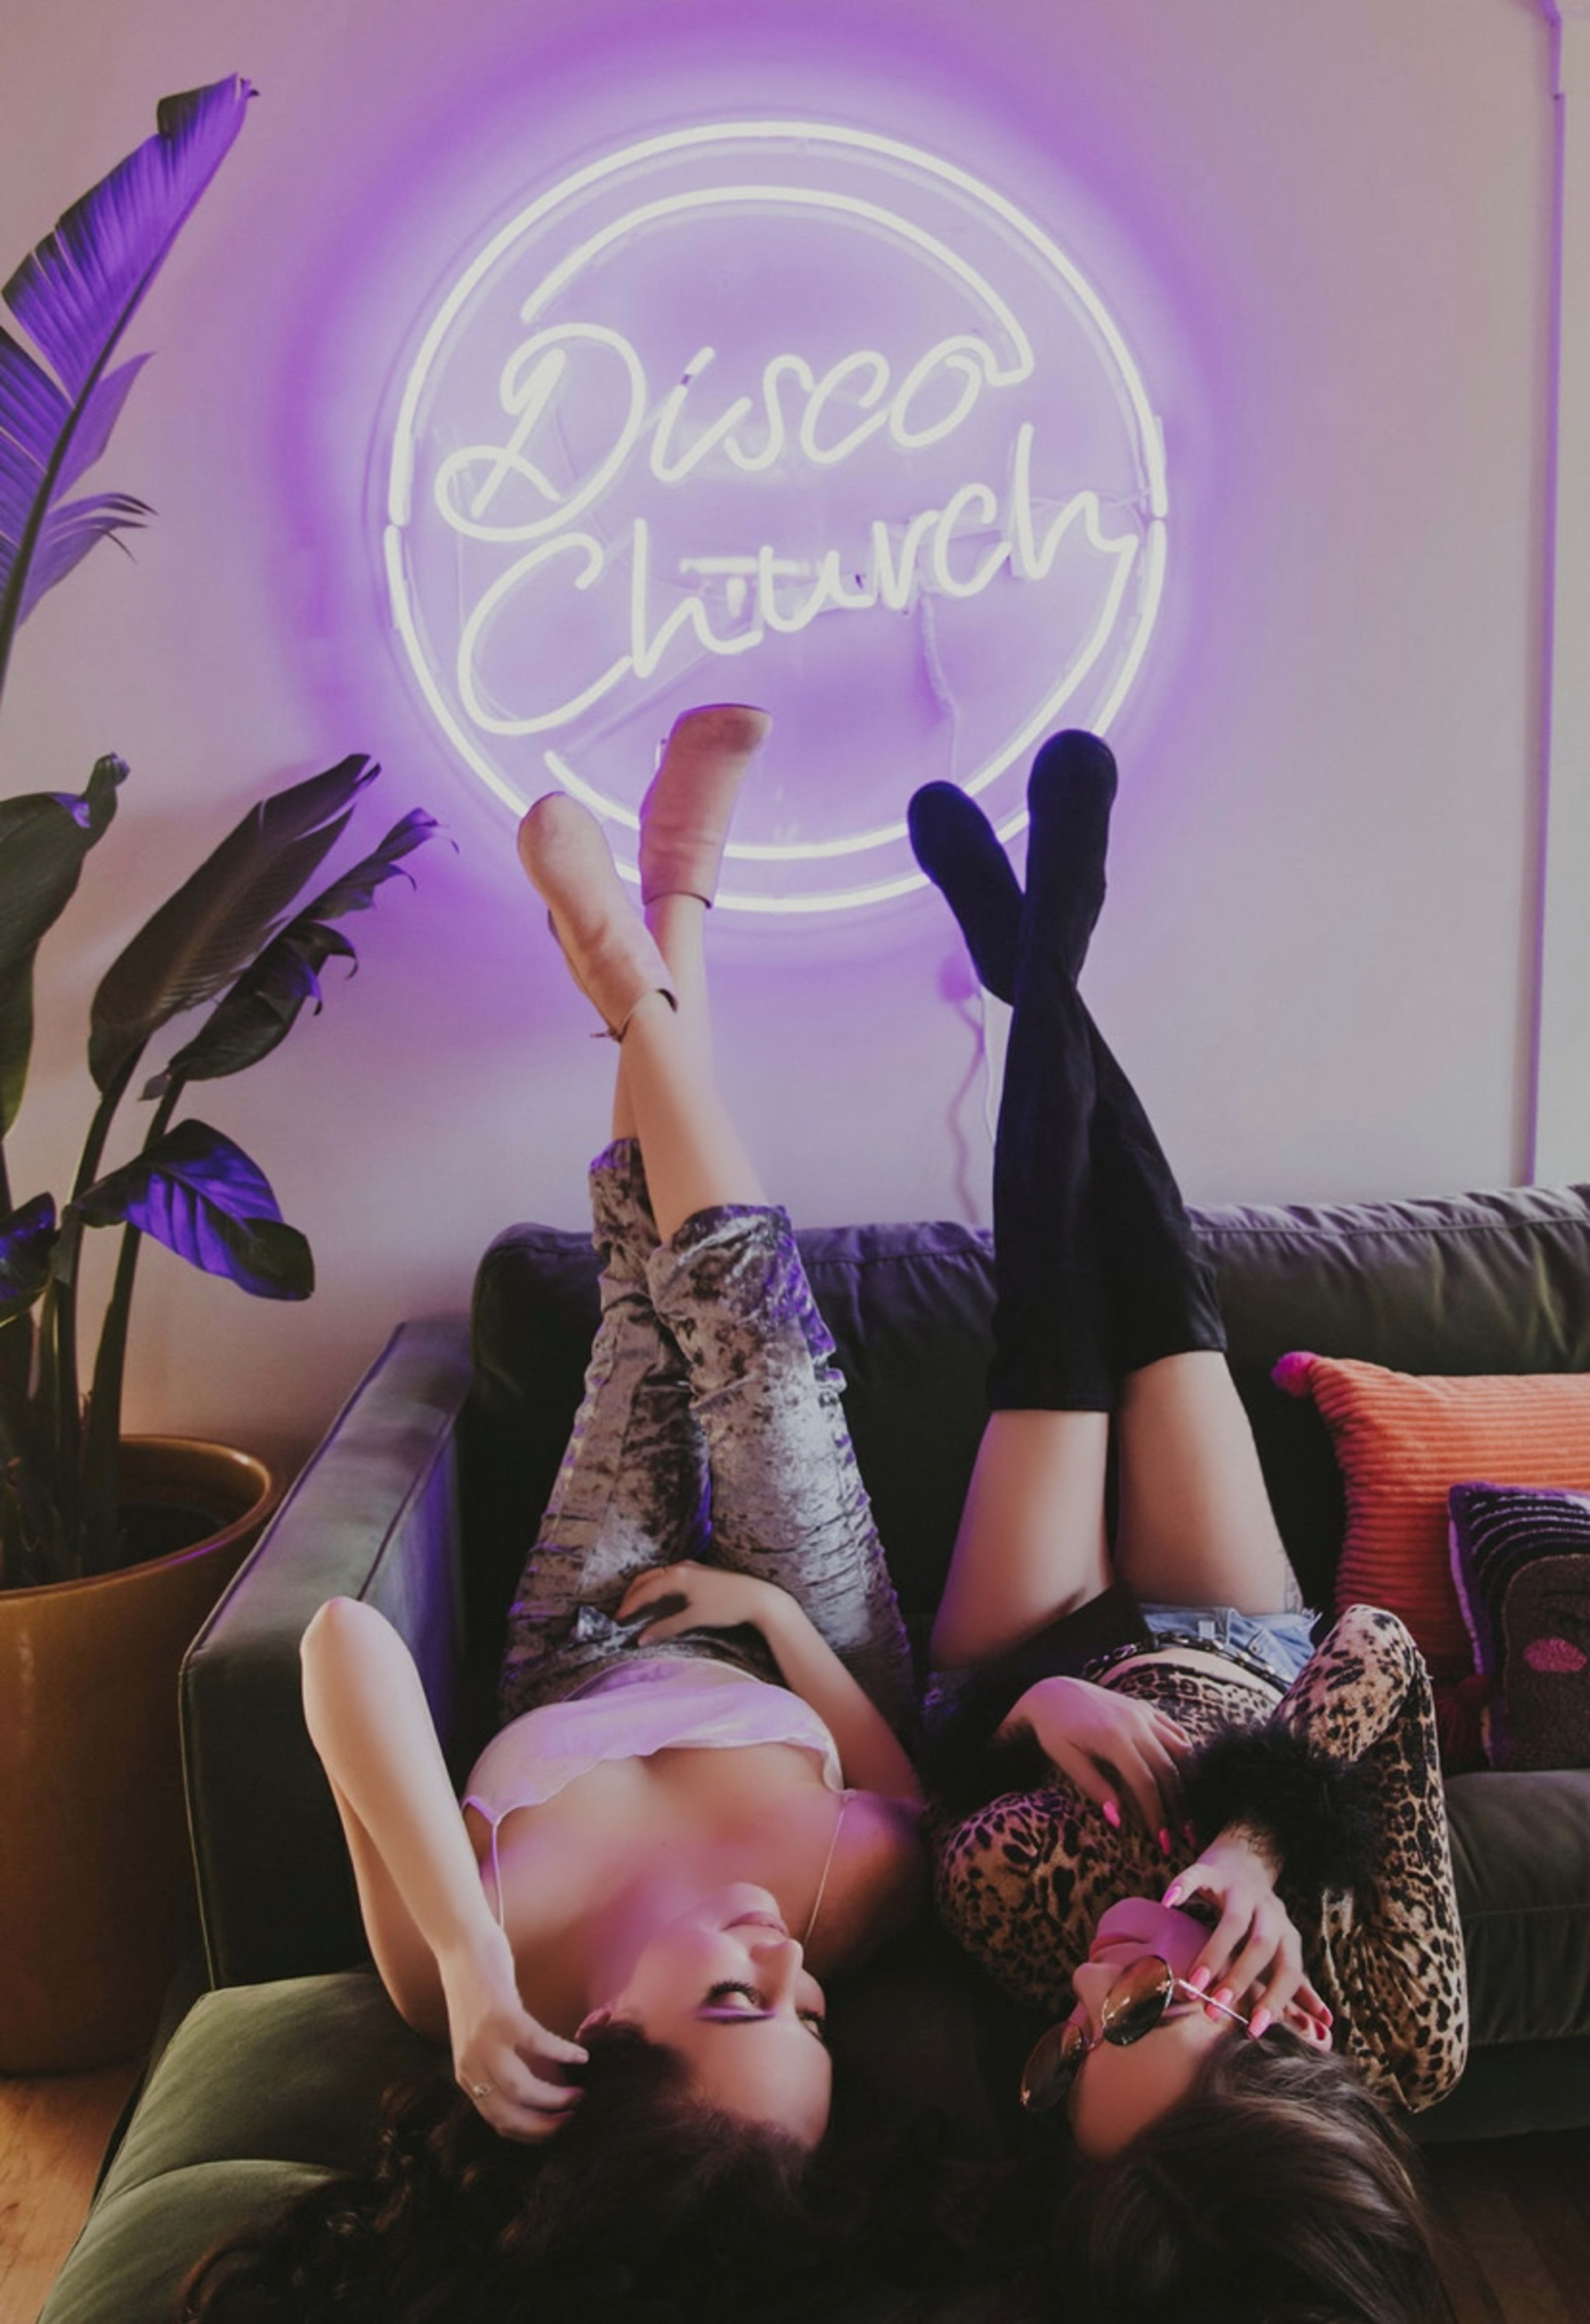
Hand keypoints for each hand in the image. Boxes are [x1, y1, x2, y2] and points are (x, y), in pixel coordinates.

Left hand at [439, 1923, 587, 2141]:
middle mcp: (471, 2065)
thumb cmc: (478, 1992)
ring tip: (579, 2095)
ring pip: (521, 2088)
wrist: (460, 1948)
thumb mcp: (483, 2039)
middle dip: (546, 2125)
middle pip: (509, 2113)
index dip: (532, 2133)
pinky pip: (537, 2043)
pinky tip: (581, 2055)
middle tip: (574, 2120)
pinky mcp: (502, 2016)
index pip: (499, 2121)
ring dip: (554, 2098)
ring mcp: (485, 2042)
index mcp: (467, 2074)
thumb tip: (545, 2087)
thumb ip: (504, 2063)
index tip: (559, 2131)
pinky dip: (562, 2052)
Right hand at [616, 1560, 784, 1641]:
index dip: (630, 1604)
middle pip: (648, 1578)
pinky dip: (657, 1587)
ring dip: (644, 1589)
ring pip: (658, 1576)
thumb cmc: (728, 1606)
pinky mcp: (698, 1573)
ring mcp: (691, 1568)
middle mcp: (682, 1567)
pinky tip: (657, 1600)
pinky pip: (669, 1577)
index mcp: (678, 1575)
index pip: (646, 1590)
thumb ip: (667, 1627)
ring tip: (635, 1606)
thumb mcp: (695, 1618)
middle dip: (633, 1594)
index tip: (618, 1618)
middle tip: (622, 1612)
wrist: (758, 1597)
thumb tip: (642, 1638)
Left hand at [1001, 1675, 1189, 1849]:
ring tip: (1188, 1811)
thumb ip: (1093, 1786)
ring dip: (1187, 1782)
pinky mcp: (1146, 1709)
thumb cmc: (1054, 1729)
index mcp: (1113, 1737)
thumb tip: (1118, 1820)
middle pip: (1168, 1770)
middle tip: (1185, 1837)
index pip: (1144, 1782)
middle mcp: (1135, 1722)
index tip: (1163, 1842)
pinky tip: (1184, 1776)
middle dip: (1178, 1806)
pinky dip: (1183, 1754)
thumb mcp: (1064, 1758)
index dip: (1156, 1814)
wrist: (1053, 1692)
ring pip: (1179, 1749)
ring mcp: (1143, 1713)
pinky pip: (1175, 1731)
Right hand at [1162, 1831, 1331, 2039]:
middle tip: (1216, 2009)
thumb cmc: (1261, 1919)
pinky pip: (1197, 1877)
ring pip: (1233, 1920)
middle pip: (1262, 1945)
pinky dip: (1183, 1888)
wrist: (1246, 1861)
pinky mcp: (1212, 1870)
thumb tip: (1325, 2025)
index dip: (1275, 2000)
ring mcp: (1241, 1888)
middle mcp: (1269, 1911)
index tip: (1254, 2030)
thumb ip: (1298, 1987)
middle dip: (1240, 1979)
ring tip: (1195, 1981)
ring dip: (1214, 1952)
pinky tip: (1169, 1903)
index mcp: (1287, 1934)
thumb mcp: (1282, 1950)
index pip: (1289, 1970)